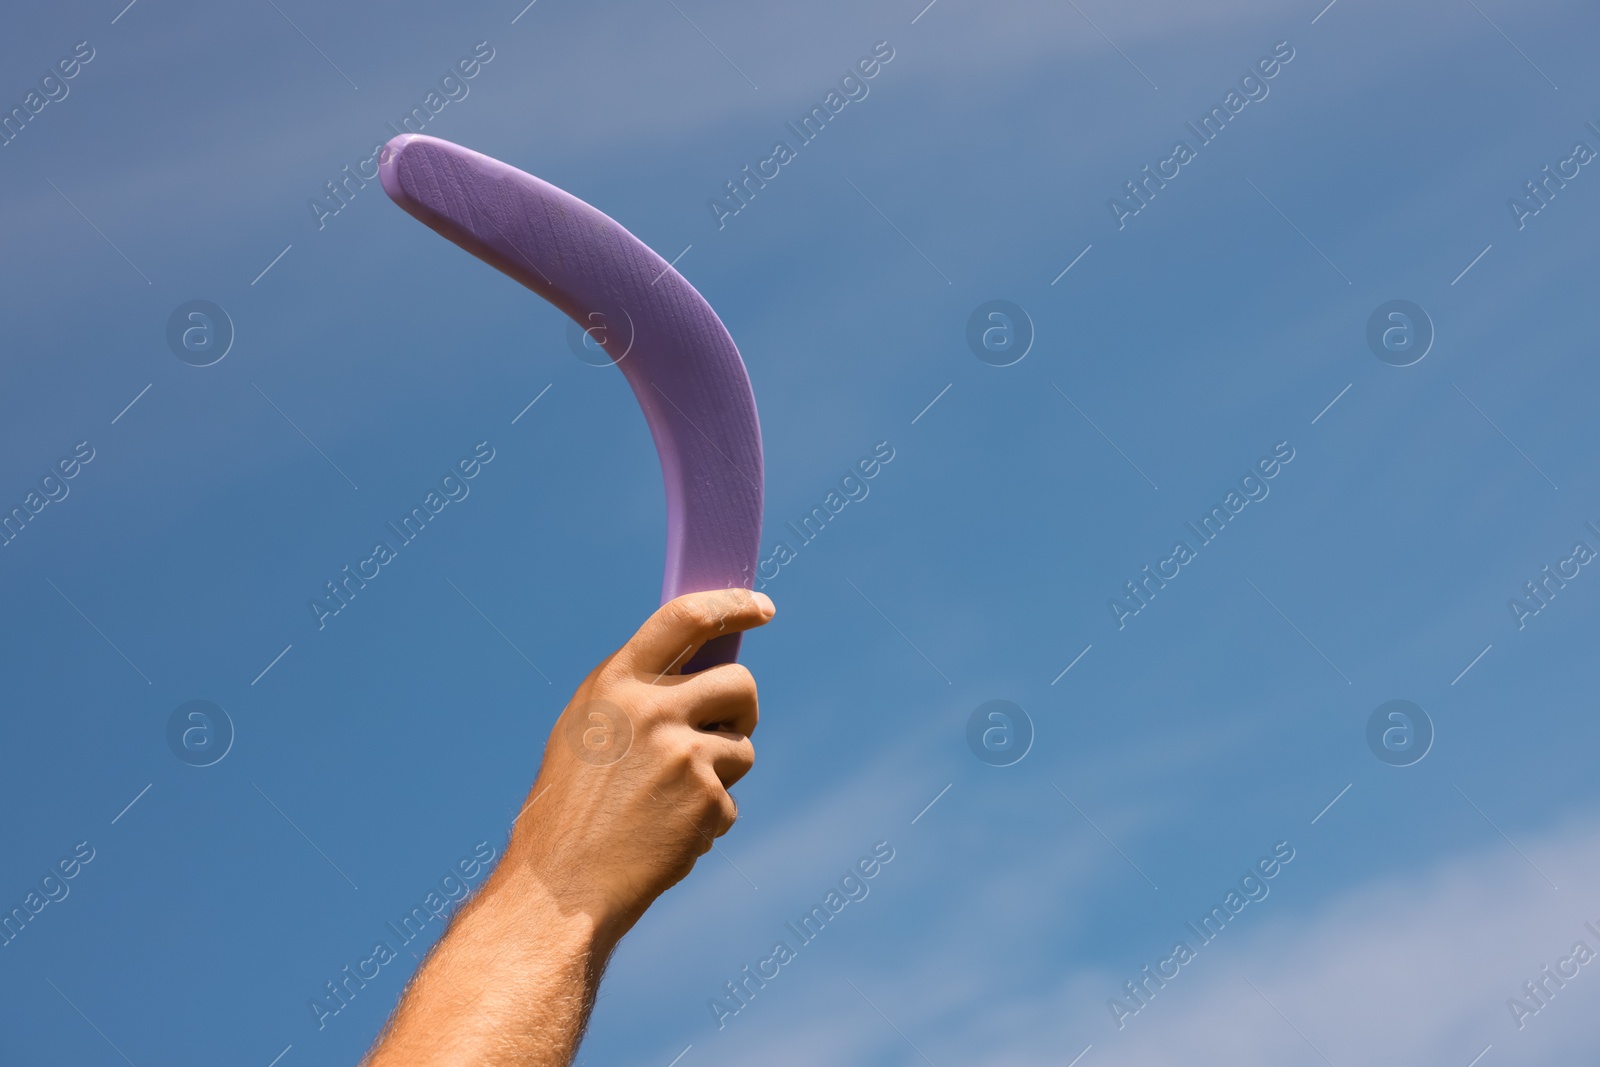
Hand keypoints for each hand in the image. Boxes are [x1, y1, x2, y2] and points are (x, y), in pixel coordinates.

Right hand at [501, 587, 774, 941]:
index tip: (762, 607)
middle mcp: (651, 709)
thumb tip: (702, 668)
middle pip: (739, 683)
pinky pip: (729, 799)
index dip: (731, 605)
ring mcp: (682, 753)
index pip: (686, 618)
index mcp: (615, 683)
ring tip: (669, 802)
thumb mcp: (587, 730)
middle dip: (742, 708)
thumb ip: (637, 694)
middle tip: (725, 731)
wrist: (562, 888)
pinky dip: (707, 820)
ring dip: (721, 773)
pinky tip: (666, 836)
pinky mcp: (706, 797)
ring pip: (741, 746)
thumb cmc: (572, 809)